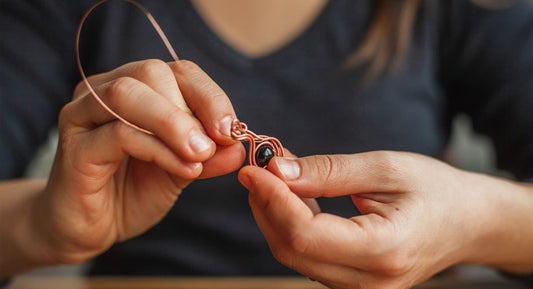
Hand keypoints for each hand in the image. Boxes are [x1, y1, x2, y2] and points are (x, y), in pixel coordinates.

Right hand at [34, 59, 244, 263]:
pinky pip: (118, 135)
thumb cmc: (133, 192)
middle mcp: (103, 93)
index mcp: (135, 90)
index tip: (231, 129)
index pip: (177, 71)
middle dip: (192, 106)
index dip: (209, 95)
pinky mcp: (74, 148)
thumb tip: (239, 148)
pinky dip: (159, 150)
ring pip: (127, 95)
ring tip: (200, 153)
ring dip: (173, 123)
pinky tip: (183, 169)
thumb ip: (207, 156)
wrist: (91, 228)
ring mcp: (83, 117)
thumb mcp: (181, 170)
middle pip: (151, 72)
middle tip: (215, 143)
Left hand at [239, 151, 506, 288]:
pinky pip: (308, 257)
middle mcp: (369, 282)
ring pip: (294, 255)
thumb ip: (328, 172)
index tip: (252, 168)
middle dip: (266, 206)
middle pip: (291, 249)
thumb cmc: (435, 190)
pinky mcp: (353, 284)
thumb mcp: (385, 168)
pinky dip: (291, 226)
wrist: (468, 223)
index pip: (304, 234)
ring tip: (275, 177)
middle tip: (259, 168)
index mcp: (383, 251)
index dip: (271, 199)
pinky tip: (292, 198)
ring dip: (275, 215)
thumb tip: (278, 171)